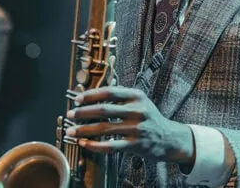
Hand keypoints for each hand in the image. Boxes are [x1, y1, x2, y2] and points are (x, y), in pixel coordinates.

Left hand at [65, 86, 193, 163]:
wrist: (169, 138)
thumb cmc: (149, 117)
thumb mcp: (140, 100)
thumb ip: (120, 96)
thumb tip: (91, 94)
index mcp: (136, 96)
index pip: (109, 92)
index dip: (90, 95)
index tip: (77, 99)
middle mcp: (137, 110)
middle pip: (104, 110)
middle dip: (83, 113)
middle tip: (70, 114)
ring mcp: (137, 128)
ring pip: (104, 128)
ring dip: (84, 130)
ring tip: (71, 131)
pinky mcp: (135, 145)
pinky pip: (110, 146)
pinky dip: (95, 145)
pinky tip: (85, 144)